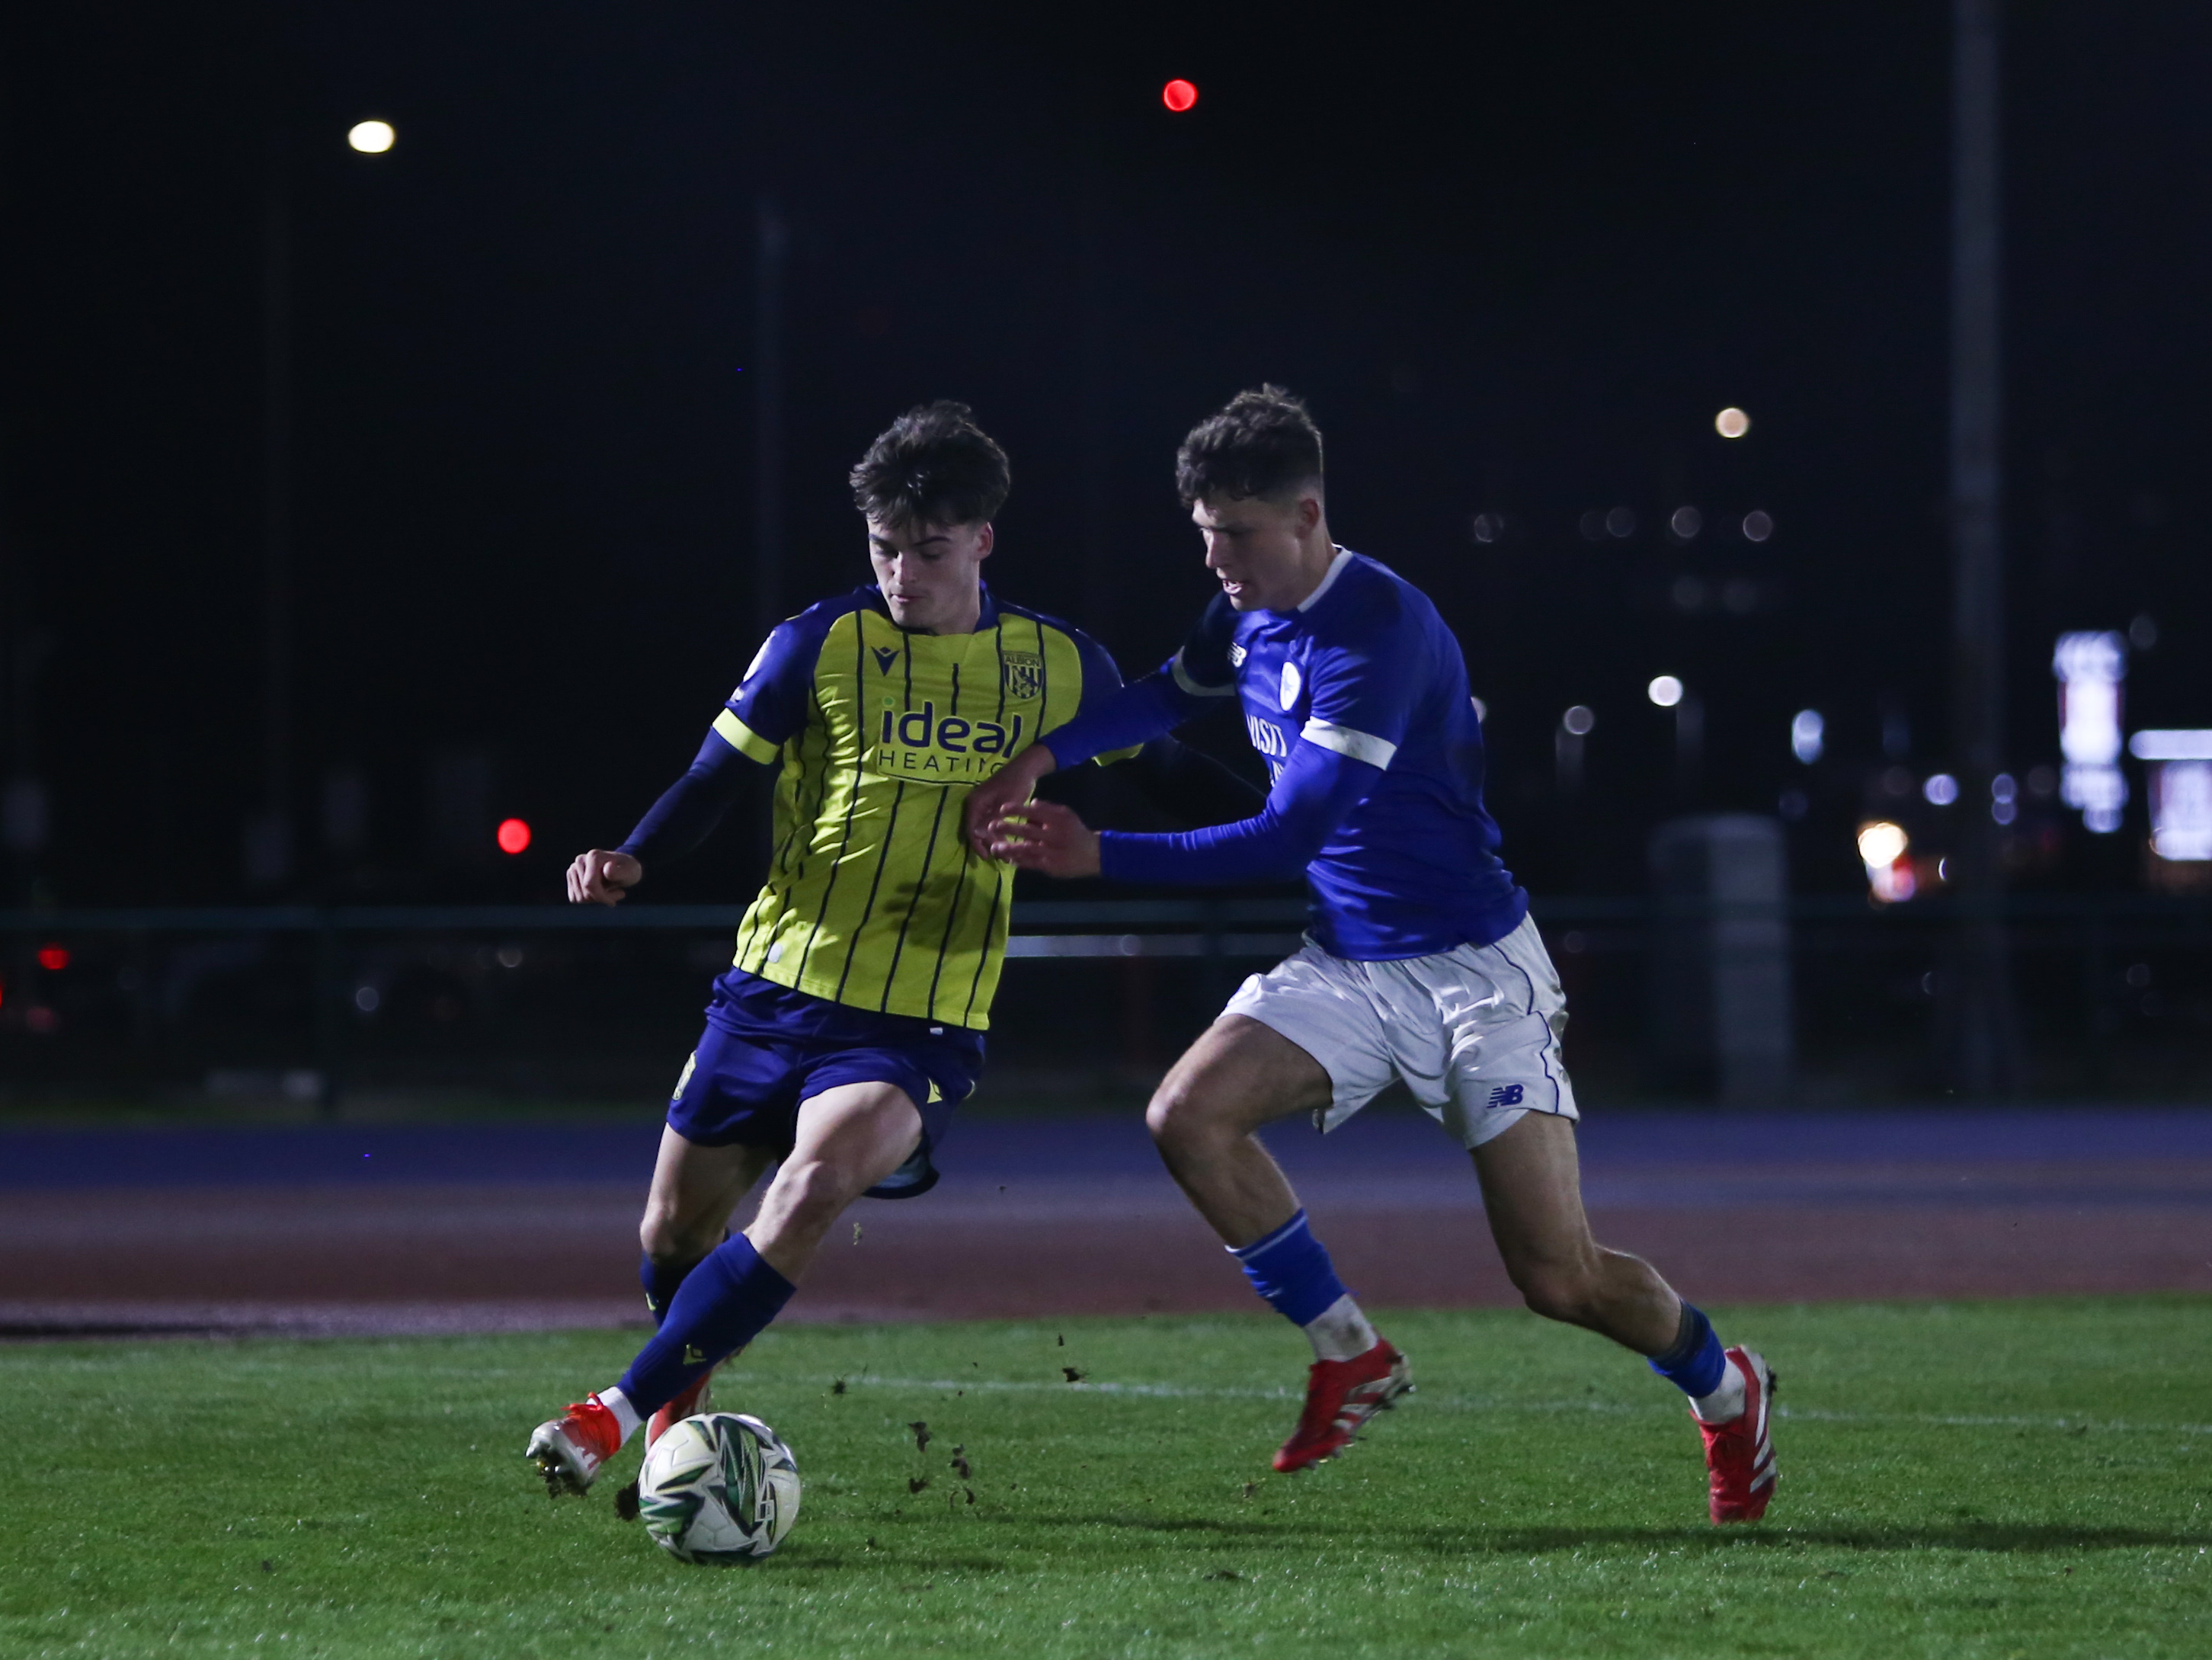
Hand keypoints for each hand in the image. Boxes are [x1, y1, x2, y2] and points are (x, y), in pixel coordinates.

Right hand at [567, 848, 640, 905]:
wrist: (624, 867)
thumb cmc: (629, 869)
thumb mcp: (631, 871)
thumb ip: (620, 872)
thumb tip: (607, 869)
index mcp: (593, 856)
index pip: (589, 885)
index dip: (602, 896)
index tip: (621, 895)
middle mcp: (580, 860)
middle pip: (584, 894)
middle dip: (602, 898)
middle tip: (619, 892)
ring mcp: (573, 868)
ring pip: (578, 898)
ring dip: (596, 899)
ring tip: (610, 891)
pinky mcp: (571, 877)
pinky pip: (574, 898)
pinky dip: (589, 900)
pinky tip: (601, 892)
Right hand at [963, 743, 1059, 857]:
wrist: (1026, 768)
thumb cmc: (1016, 783)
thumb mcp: (1005, 803)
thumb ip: (991, 819)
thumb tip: (977, 835)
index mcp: (975, 802)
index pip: (971, 828)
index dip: (978, 844)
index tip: (987, 857)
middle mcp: (976, 804)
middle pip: (977, 830)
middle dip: (987, 844)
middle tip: (1001, 858)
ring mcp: (983, 805)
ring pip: (984, 827)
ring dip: (993, 840)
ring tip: (1006, 853)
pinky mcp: (991, 806)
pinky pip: (991, 823)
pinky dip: (997, 832)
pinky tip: (1007, 841)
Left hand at [984, 799, 1100, 878]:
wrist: (1094, 854)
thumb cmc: (1076, 832)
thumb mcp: (1067, 814)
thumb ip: (1049, 808)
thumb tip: (1032, 803)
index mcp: (1058, 820)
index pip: (1035, 812)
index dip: (1017, 810)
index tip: (1003, 809)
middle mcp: (1054, 835)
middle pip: (1027, 831)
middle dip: (1008, 828)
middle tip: (992, 826)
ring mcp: (1051, 852)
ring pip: (1026, 849)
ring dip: (1008, 848)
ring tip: (994, 847)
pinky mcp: (1050, 867)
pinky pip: (1030, 864)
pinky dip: (1018, 861)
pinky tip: (1008, 859)